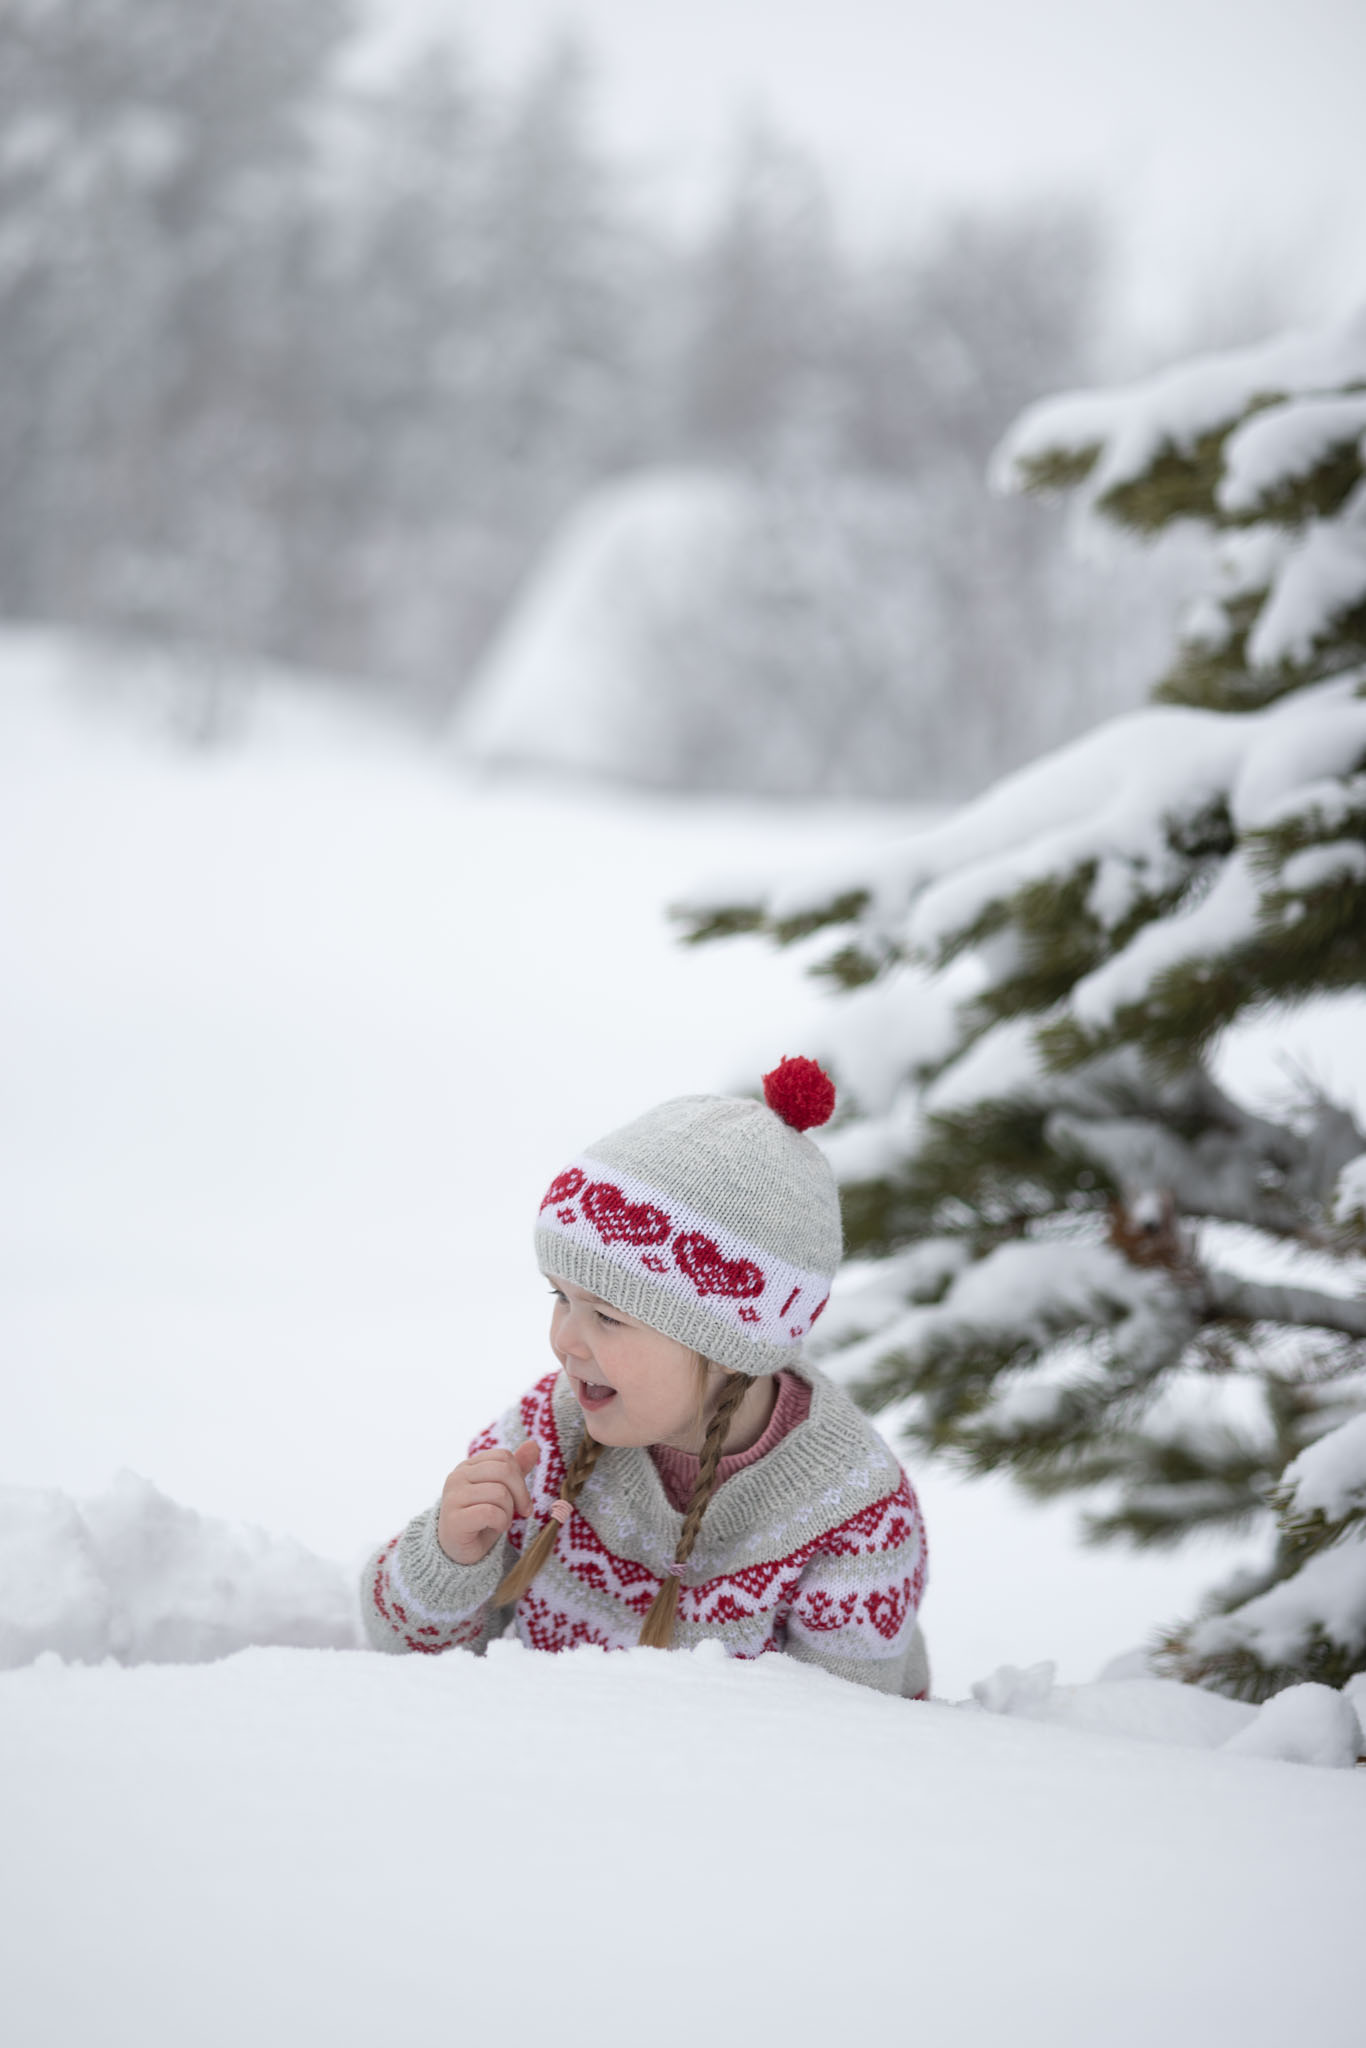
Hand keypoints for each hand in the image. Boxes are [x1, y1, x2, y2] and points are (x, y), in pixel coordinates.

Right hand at [437, 1439, 539, 1565]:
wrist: (458, 1552)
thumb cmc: (481, 1519)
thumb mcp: (501, 1491)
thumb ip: (515, 1469)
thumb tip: (533, 1444)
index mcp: (468, 1466)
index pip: (504, 1457)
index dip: (520, 1477)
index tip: (522, 1500)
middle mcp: (457, 1476)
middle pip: (504, 1470)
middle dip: (520, 1494)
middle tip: (521, 1512)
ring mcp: (453, 1497)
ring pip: (500, 1493)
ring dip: (509, 1512)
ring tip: (501, 1521)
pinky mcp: (454, 1519)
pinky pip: (491, 1513)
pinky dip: (501, 1523)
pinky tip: (495, 1529)